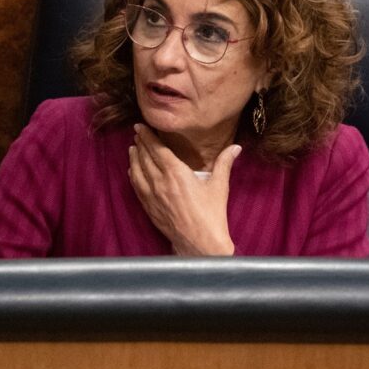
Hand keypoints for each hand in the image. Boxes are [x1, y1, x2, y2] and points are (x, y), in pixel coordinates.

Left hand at [128, 124, 240, 255]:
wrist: (199, 243)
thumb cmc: (211, 214)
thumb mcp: (219, 186)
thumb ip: (224, 163)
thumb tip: (236, 147)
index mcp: (176, 173)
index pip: (157, 149)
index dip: (147, 136)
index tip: (140, 126)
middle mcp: (160, 182)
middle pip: (145, 157)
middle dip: (140, 143)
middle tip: (137, 133)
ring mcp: (152, 196)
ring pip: (138, 171)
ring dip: (134, 158)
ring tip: (132, 148)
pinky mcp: (149, 208)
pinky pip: (136, 187)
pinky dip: (133, 175)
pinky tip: (132, 171)